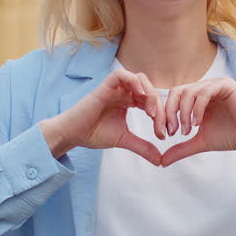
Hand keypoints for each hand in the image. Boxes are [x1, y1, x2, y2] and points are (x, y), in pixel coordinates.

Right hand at [40, 68, 163, 164]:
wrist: (73, 135)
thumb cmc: (94, 134)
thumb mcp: (124, 140)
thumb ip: (142, 147)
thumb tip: (160, 160)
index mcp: (128, 101)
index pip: (151, 101)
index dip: (161, 115)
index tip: (162, 134)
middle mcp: (123, 92)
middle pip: (148, 89)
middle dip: (158, 105)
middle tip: (159, 124)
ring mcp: (114, 88)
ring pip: (138, 79)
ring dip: (149, 93)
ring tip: (151, 112)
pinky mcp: (104, 87)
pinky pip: (121, 74)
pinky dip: (133, 81)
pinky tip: (140, 96)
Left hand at [157, 78, 235, 166]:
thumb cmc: (230, 136)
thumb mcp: (201, 142)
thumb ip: (182, 148)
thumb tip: (162, 161)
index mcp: (196, 97)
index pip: (173, 99)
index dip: (164, 115)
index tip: (165, 134)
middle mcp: (204, 88)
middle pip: (176, 92)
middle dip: (170, 113)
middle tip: (172, 132)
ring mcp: (214, 84)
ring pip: (188, 92)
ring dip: (183, 113)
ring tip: (187, 131)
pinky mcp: (225, 84)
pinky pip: (204, 92)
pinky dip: (197, 108)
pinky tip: (198, 124)